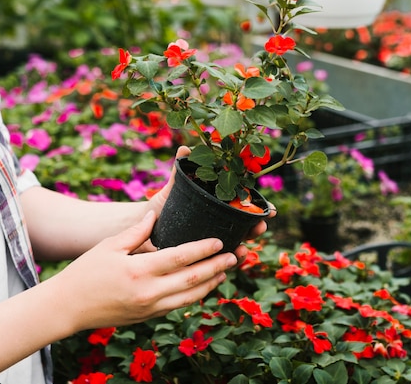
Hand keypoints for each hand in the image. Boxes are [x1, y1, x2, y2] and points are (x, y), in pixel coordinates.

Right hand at [51, 210, 238, 331]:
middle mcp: (148, 293)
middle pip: (192, 279)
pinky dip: (194, 296)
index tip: (219, 241)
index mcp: (138, 271)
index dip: (203, 249)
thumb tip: (154, 215)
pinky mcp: (148, 317)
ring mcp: (149, 308)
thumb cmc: (85, 272)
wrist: (68, 307)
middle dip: (216, 267)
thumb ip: (136, 231)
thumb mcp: (109, 246)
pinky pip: (178, 306)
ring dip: (210, 284)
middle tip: (234, 256)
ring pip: (190, 298)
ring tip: (224, 271)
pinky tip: (203, 286)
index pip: (180, 258)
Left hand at [144, 146, 275, 259]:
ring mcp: (211, 241)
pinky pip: (218, 262)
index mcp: (218, 206)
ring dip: (243, 248)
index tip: (268, 209)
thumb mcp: (173, 188)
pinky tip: (229, 263)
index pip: (245, 206)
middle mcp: (219, 224)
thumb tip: (185, 148)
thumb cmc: (162, 205)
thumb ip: (180, 169)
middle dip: (256, 227)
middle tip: (260, 226)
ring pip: (234, 245)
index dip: (259, 208)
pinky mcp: (201, 257)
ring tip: (243, 249)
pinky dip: (226, 263)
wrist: (142, 226)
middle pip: (245, 227)